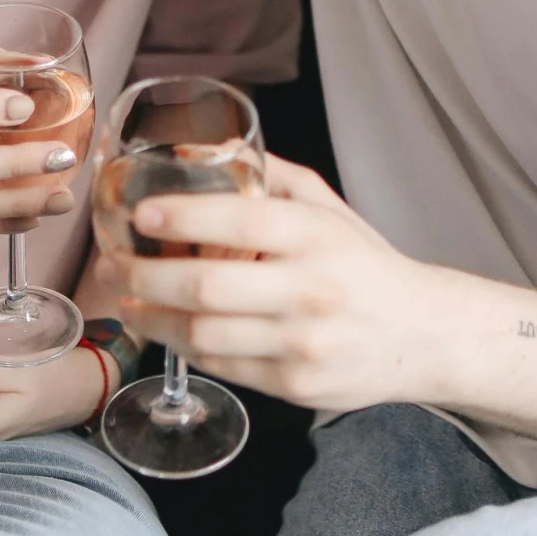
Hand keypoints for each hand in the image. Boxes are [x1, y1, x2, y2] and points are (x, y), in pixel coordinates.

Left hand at [113, 156, 448, 413]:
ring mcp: (302, 344)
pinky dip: (185, 347)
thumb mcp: (328, 209)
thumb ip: (270, 178)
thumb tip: (203, 150)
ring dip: (152, 317)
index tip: (141, 212)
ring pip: (204, 334)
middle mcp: (311, 290)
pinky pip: (222, 366)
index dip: (183, 216)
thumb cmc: (365, 265)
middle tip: (113, 264)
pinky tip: (166, 328)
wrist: (424, 335)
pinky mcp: (295, 385)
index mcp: (317, 236)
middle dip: (145, 275)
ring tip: (128, 299)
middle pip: (207, 287)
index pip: (241, 221)